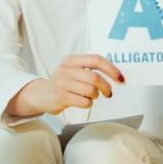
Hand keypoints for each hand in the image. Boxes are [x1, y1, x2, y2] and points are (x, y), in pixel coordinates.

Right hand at [10, 55, 124, 115]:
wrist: (41, 95)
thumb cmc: (64, 83)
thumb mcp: (73, 70)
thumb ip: (90, 69)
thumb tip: (116, 74)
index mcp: (71, 60)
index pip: (96, 60)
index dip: (111, 69)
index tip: (121, 79)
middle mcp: (66, 69)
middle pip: (95, 77)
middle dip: (106, 87)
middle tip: (109, 93)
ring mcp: (62, 83)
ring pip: (90, 90)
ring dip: (96, 96)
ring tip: (91, 96)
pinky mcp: (61, 97)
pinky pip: (84, 102)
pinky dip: (89, 103)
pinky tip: (83, 101)